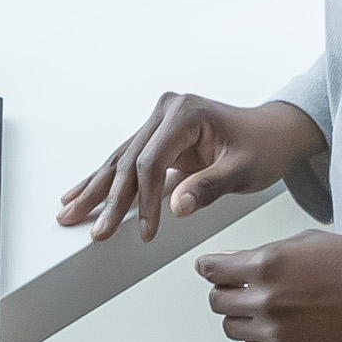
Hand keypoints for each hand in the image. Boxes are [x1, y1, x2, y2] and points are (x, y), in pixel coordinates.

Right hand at [56, 89, 319, 241]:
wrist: (273, 132)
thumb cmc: (263, 146)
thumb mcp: (243, 170)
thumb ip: (209, 187)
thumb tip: (177, 207)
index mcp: (185, 113)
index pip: (152, 161)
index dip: (145, 200)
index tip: (145, 230)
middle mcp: (166, 111)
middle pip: (129, 161)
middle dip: (109, 200)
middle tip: (94, 230)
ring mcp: (158, 122)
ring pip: (120, 161)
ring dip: (96, 191)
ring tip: (69, 213)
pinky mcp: (156, 137)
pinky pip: (127, 162)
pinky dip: (106, 181)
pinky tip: (81, 194)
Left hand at [196, 228, 341, 341]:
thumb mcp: (310, 242)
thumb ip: (266, 252)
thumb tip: (235, 260)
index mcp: (268, 264)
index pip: (213, 270)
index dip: (209, 268)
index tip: (210, 268)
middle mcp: (266, 299)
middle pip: (217, 302)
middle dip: (224, 292)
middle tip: (237, 287)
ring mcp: (277, 330)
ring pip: (231, 328)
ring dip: (239, 317)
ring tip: (260, 308)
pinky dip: (256, 339)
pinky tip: (273, 327)